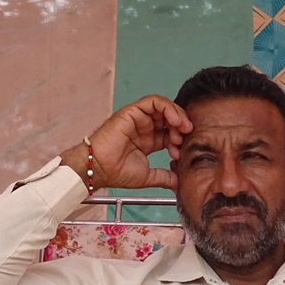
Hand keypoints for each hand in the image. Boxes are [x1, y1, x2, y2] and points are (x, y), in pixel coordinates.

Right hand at [60, 95, 192, 190]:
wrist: (100, 169)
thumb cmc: (117, 172)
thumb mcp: (148, 177)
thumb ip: (165, 178)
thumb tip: (180, 183)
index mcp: (149, 141)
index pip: (171, 133)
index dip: (180, 141)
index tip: (180, 155)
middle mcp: (145, 128)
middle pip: (170, 119)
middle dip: (182, 127)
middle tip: (185, 139)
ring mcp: (139, 119)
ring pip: (164, 108)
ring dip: (177, 116)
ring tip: (182, 128)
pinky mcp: (132, 112)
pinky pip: (154, 101)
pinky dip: (168, 108)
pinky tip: (175, 120)